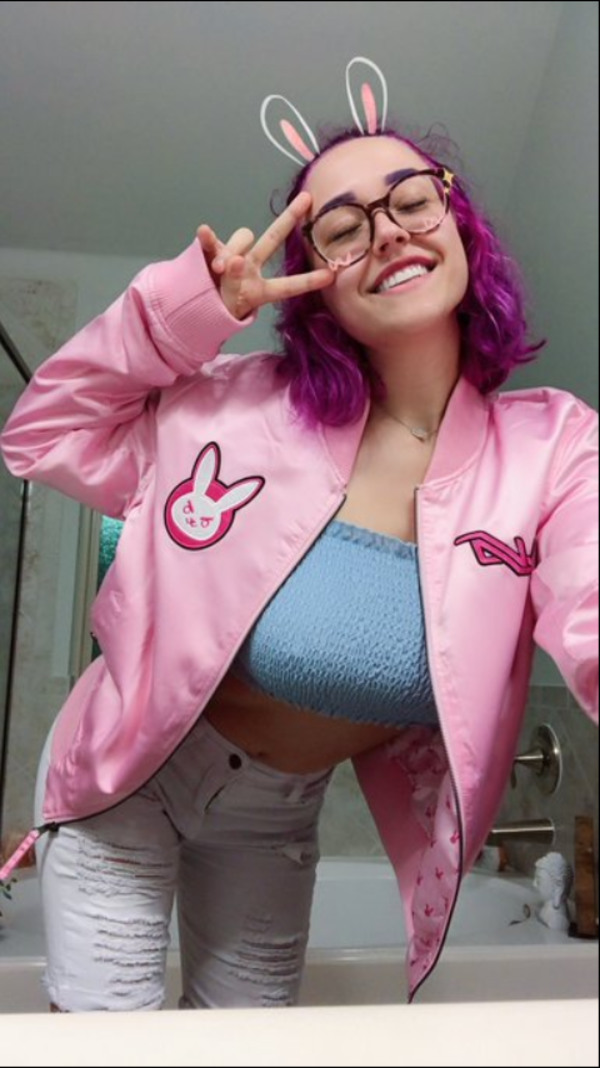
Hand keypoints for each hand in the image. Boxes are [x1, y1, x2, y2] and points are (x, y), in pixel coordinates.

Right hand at [196, 192, 334, 319]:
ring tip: (222, 267)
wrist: (198, 308)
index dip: (307, 282)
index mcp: (262, 290)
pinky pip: (211, 241)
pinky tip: (204, 231)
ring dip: (233, 251)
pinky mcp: (210, 253)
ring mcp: (232, 258)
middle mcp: (251, 267)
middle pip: (272, 239)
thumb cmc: (222, 311)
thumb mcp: (234, 310)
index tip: (330, 276)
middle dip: (289, 219)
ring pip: (242, 239)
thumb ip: (236, 287)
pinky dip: (208, 237)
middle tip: (305, 200)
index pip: (287, 285)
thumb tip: (232, 261)